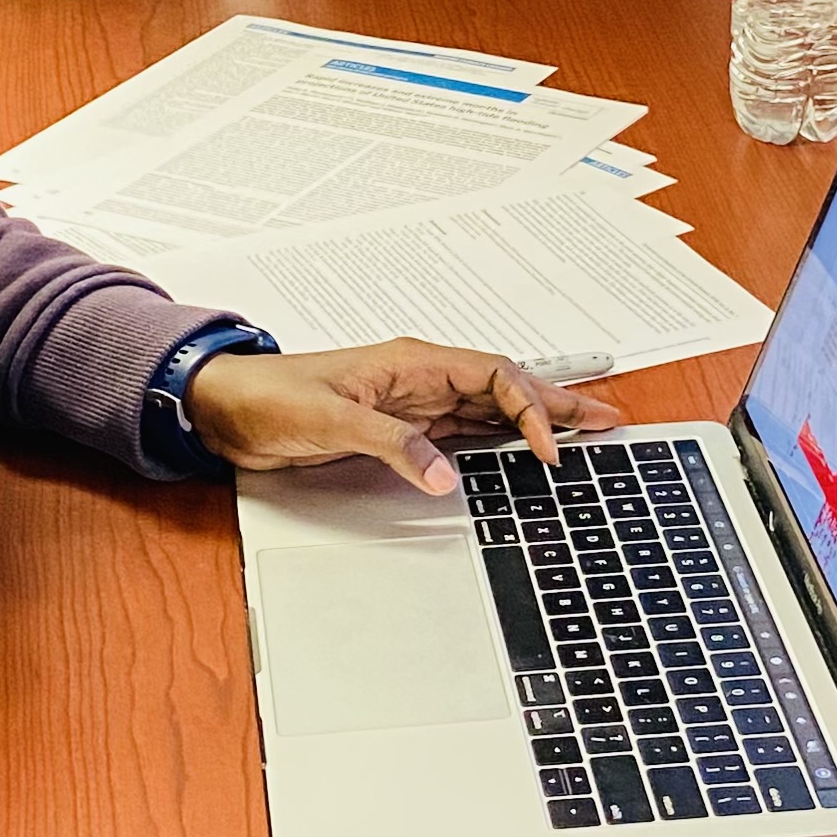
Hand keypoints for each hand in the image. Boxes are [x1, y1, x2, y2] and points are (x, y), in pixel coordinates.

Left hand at [185, 340, 613, 494]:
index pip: (494, 376)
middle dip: (559, 404)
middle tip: (609, 421)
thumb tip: (445, 474)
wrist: (227, 409)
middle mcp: (421, 379)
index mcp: (413, 362)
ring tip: (584, 435)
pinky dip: (502, 440)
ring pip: (492, 410)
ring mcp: (415, 404)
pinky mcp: (402, 430)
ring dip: (537, 422)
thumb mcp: (332, 423)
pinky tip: (525, 453)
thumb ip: (393, 445)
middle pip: (507, 387)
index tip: (550, 448)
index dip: (530, 409)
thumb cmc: (269, 398)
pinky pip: (466, 431)